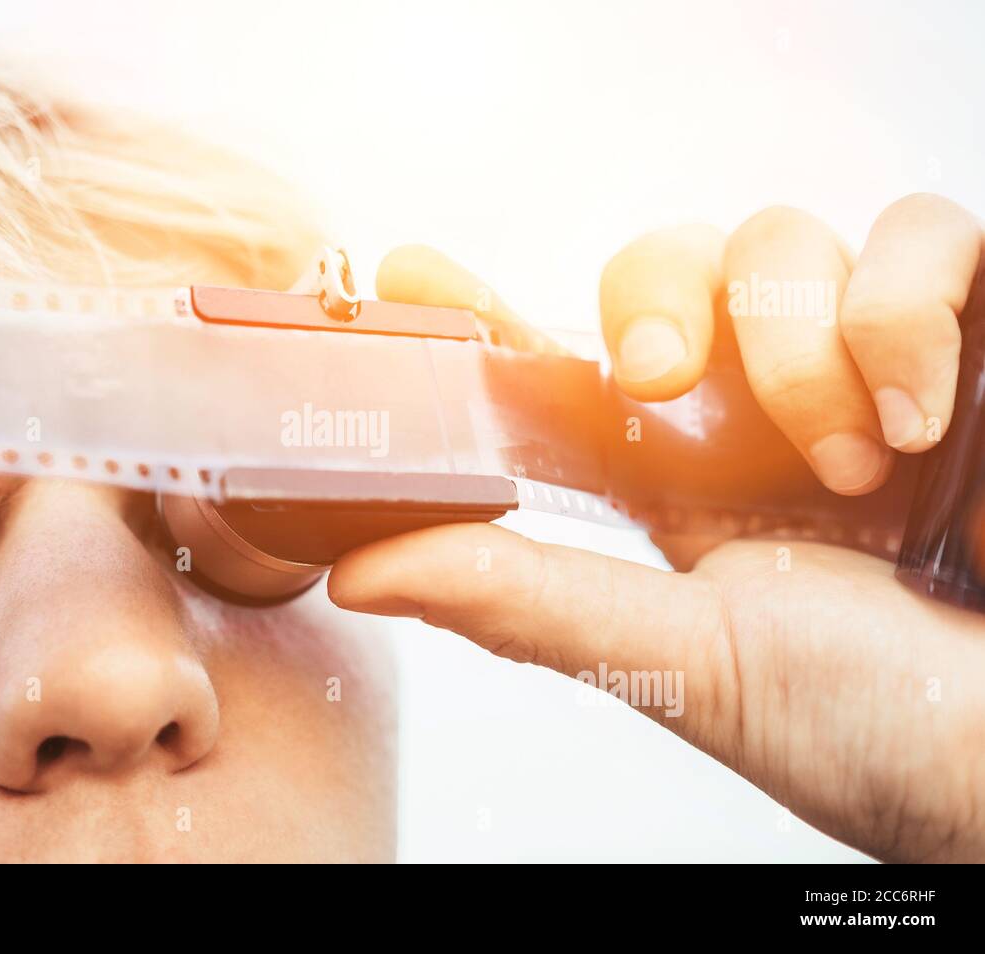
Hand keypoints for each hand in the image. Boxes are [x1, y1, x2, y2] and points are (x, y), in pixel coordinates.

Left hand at [329, 197, 984, 861]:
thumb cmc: (868, 729)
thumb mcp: (683, 661)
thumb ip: (526, 604)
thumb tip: (360, 574)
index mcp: (678, 480)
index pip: (560, 368)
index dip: (482, 311)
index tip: (405, 270)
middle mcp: (760, 408)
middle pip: (663, 266)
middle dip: (648, 302)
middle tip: (652, 382)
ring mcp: (862, 358)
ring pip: (776, 237)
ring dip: (792, 352)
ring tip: (846, 466)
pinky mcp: (966, 323)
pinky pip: (917, 232)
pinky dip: (902, 317)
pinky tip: (915, 420)